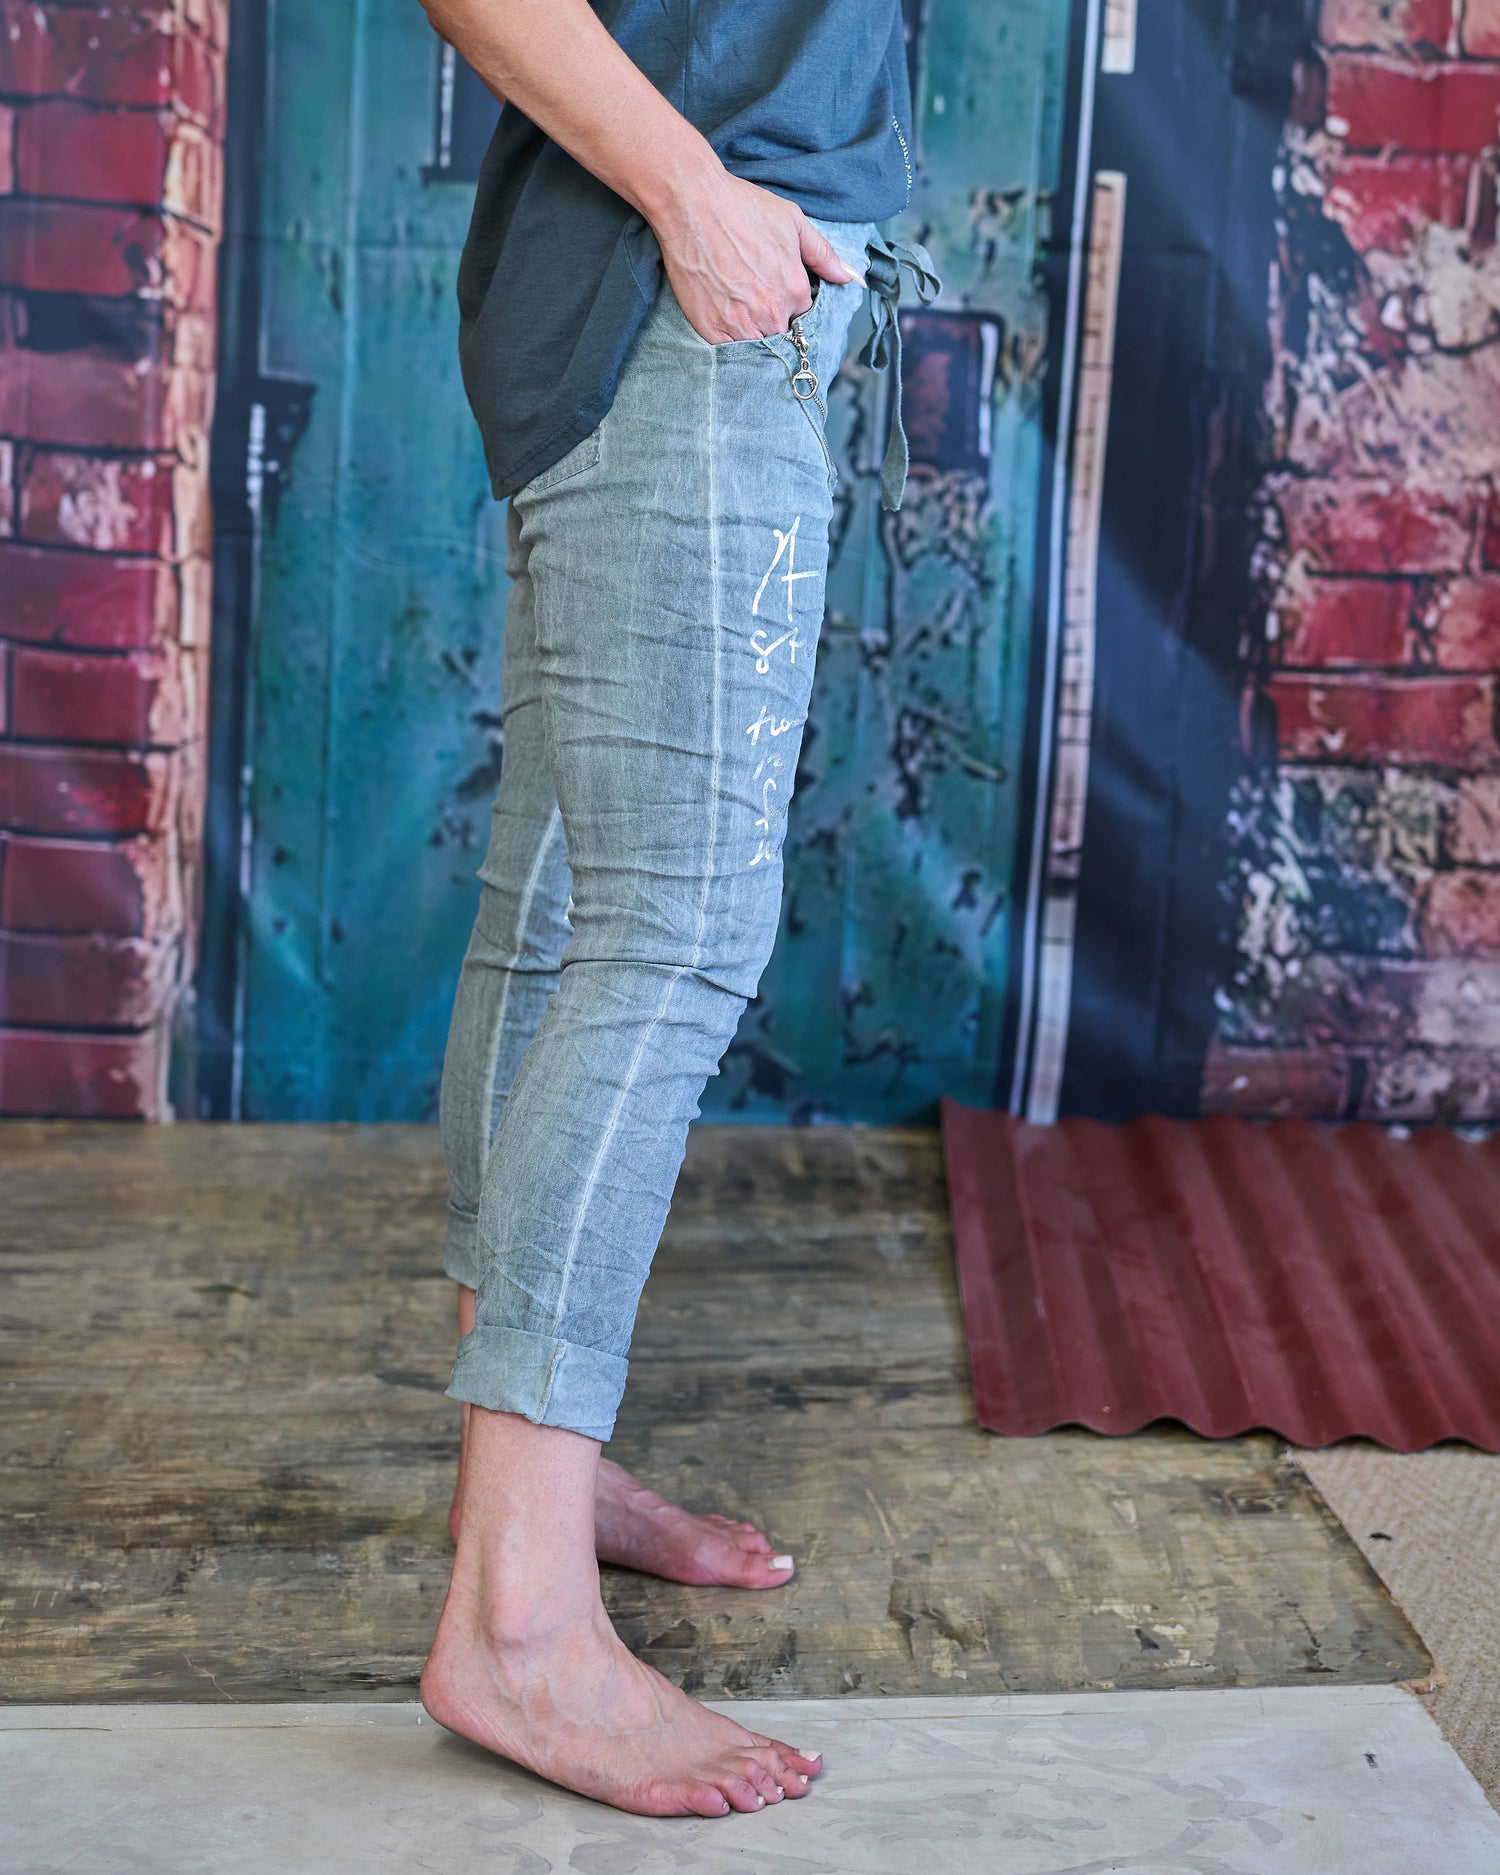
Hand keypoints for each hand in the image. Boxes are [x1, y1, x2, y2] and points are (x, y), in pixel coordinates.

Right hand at [653, 171, 859, 344]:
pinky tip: (720, 313)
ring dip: (749, 332)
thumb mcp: (793, 222)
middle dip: (770, 319)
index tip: (771, 288)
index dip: (787, 302)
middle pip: (778, 332)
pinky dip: (726, 339)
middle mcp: (771, 313)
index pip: (801, 314)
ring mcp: (740, 324)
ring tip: (734, 304)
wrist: (693, 204)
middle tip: (750, 295)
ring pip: (754, 346)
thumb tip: (851, 277)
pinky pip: (726, 350)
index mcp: (794, 290)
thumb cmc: (742, 207)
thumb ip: (824, 255)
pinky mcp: (711, 330)